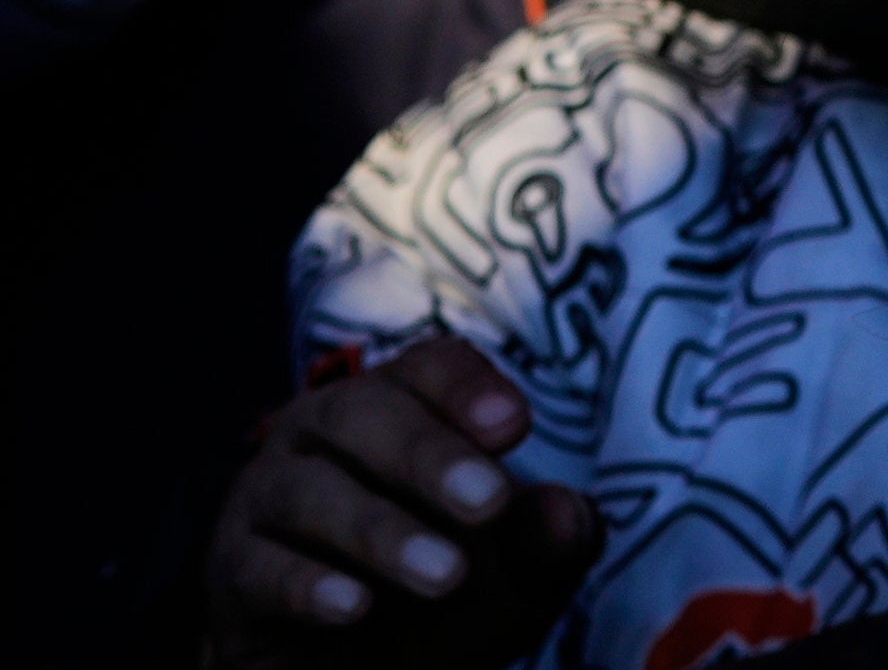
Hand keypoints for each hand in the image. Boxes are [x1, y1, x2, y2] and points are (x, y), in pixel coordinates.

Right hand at [203, 337, 600, 667]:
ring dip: (382, 531)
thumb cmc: (443, 597)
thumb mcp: (517, 574)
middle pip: (367, 414)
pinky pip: (258, 567)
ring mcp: (267, 497)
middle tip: (491, 503)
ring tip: (447, 575)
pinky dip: (306, 585)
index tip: (517, 426)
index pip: (430, 366)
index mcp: (400, 406)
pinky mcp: (233, 571)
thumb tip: (568, 513)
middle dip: (432, 455)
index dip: (469, 388)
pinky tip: (353, 607)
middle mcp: (322, 433)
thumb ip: (549, 540)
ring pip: (313, 491)